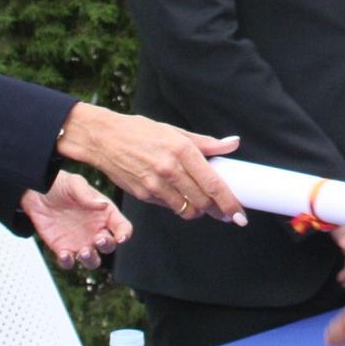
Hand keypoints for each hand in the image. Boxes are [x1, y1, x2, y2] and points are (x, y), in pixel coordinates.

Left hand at [21, 173, 131, 269]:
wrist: (35, 192)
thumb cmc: (59, 184)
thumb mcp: (74, 183)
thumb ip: (87, 195)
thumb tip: (103, 205)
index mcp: (104, 213)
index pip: (122, 226)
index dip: (124, 233)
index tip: (120, 237)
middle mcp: (95, 230)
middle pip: (109, 246)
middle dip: (107, 246)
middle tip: (98, 239)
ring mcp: (80, 241)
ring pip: (92, 260)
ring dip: (91, 260)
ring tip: (84, 252)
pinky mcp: (63, 248)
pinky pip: (69, 262)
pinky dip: (68, 262)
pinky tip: (64, 254)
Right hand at [54, 104, 246, 224]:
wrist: (103, 138)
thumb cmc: (141, 131)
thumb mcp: (175, 132)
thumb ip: (206, 143)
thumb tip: (233, 144)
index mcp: (182, 150)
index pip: (213, 184)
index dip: (230, 203)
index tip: (240, 213)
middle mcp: (170, 169)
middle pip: (203, 202)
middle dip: (218, 211)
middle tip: (226, 213)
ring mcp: (155, 184)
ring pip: (187, 210)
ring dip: (199, 211)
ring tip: (205, 206)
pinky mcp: (143, 195)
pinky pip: (169, 207)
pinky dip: (179, 206)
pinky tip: (180, 197)